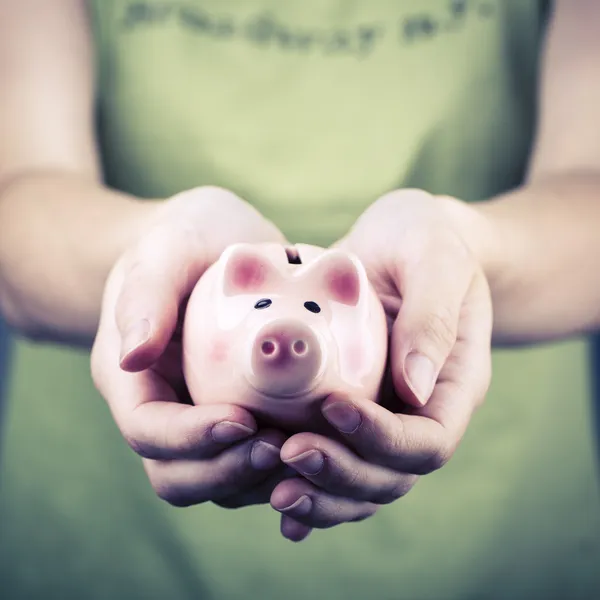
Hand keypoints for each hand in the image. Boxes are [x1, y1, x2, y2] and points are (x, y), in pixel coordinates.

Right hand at [91, 186, 291, 508]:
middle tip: (282, 446)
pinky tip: (325, 447)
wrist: (212, 245)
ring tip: (308, 452)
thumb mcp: (167, 249)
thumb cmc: (186, 240)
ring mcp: (201, 418)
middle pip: (179, 473)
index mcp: (133, 377)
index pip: (147, 430)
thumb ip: (147, 294)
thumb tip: (134, 356)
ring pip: (220, 479)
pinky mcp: (239, 415)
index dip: (191, 438)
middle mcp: (163, 408)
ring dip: (261, 479)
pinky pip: (256, 459)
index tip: (244, 419)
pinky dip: (285, 466)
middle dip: (228, 471)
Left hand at [270, 189, 492, 539]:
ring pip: (360, 481)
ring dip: (320, 494)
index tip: (332, 407)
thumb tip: (413, 389)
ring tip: (272, 491)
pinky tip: (274, 502)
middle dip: (340, 473)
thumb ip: (431, 316)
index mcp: (452, 385)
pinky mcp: (350, 408)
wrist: (402, 240)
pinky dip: (309, 486)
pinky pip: (335, 459)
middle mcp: (420, 411)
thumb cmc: (425, 239)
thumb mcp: (436, 258)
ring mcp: (384, 415)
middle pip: (390, 475)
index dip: (381, 438)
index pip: (427, 441)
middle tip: (287, 454)